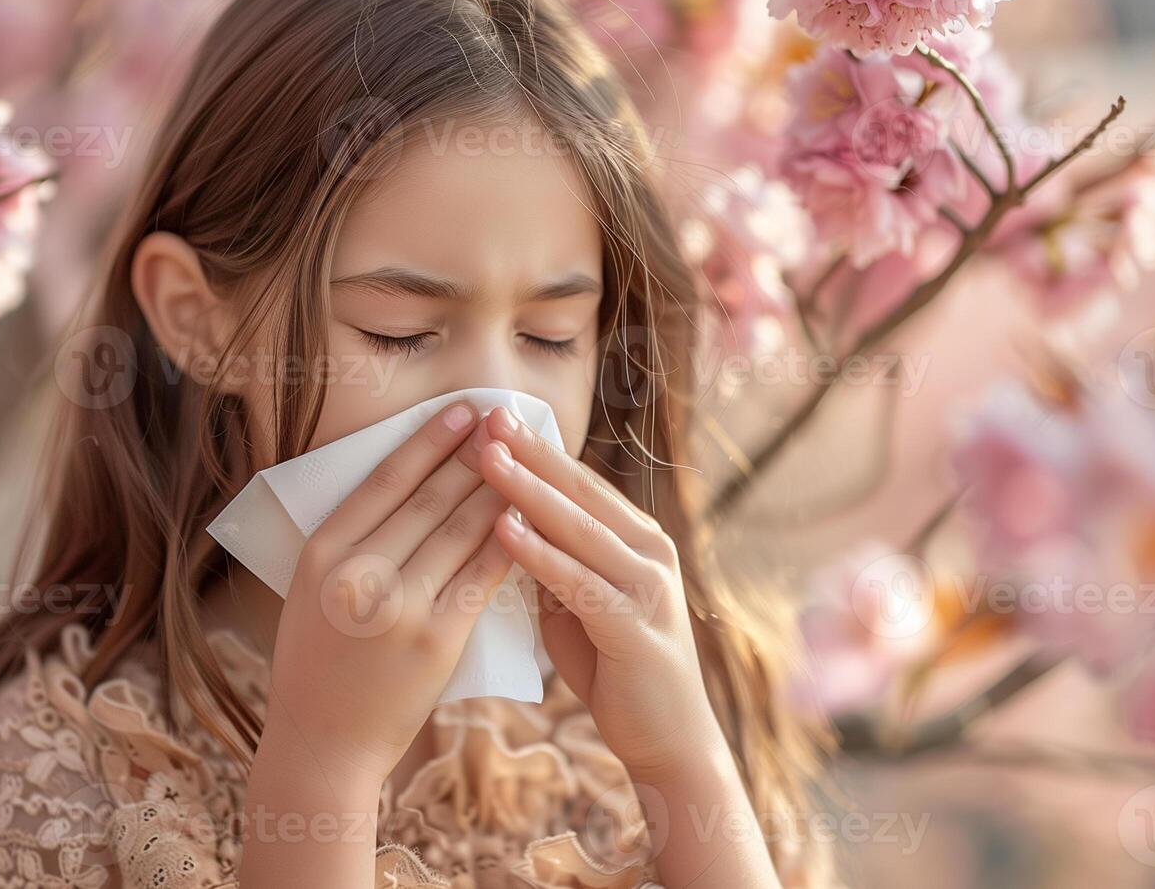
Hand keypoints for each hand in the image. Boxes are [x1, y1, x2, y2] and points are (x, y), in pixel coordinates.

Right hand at [260, 400, 515, 795]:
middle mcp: (358, 572)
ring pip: (461, 531)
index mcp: (321, 552)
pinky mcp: (436, 639)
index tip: (462, 411)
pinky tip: (530, 519)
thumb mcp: (311, 590)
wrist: (323, 742)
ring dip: (498, 489)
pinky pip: (481, 578)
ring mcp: (399, 607)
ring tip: (525, 458)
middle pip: (429, 498)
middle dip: (474, 453)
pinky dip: (508, 543)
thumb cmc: (318, 662)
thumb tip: (404, 484)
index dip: (428, 440)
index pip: (384, 480)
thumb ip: (350, 542)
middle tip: (506, 421)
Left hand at [474, 406, 725, 784]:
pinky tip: (504, 530)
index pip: (579, 481)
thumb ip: (553, 559)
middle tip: (487, 419)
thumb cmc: (613, 665)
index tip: (492, 416)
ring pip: (579, 529)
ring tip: (486, 460)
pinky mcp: (636, 628)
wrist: (668, 738)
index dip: (536, 447)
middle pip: (581, 491)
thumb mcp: (578, 600)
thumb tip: (503, 517)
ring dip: (529, 492)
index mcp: (636, 538)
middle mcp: (650, 552)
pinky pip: (579, 583)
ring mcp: (648, 588)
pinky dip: (540, 554)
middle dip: (531, 453)